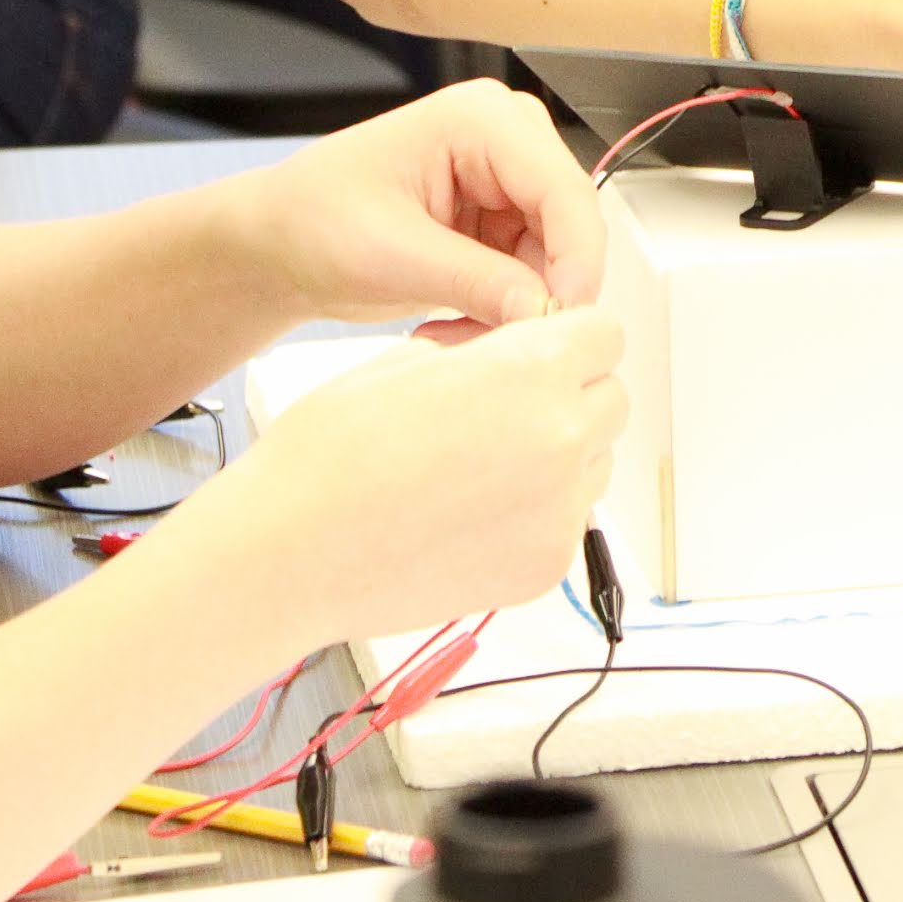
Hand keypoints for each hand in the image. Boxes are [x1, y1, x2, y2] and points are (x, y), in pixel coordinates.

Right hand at [192, 307, 627, 645]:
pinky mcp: (545, 568)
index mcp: (531, 372)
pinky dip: (536, 511)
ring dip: (560, 453)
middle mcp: (562, 441)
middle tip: (505, 405)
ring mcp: (560, 512)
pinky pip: (567, 521)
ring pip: (595, 462)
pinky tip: (469, 513)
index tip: (537, 349)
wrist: (292, 554)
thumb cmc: (329, 454)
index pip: (603, 333)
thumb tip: (511, 346)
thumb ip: (481, 348)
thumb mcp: (405, 361)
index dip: (567, 336)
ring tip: (479, 463)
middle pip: (610, 398)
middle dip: (570, 392)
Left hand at [245, 78, 607, 332]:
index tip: (561, 322)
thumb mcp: (390, 254)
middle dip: (543, 290)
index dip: (577, 261)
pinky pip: (536, 277)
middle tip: (497, 338)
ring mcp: (508, 182)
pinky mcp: (503, 222)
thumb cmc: (313, 220)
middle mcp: (507, 141)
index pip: (565, 191)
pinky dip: (506, 311)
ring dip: (520, 308)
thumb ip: (477, 280)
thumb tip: (547, 312)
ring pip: (558, 260)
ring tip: (456, 330)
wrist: (281, 242)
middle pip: (571, 226)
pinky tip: (456, 321)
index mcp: (481, 119)